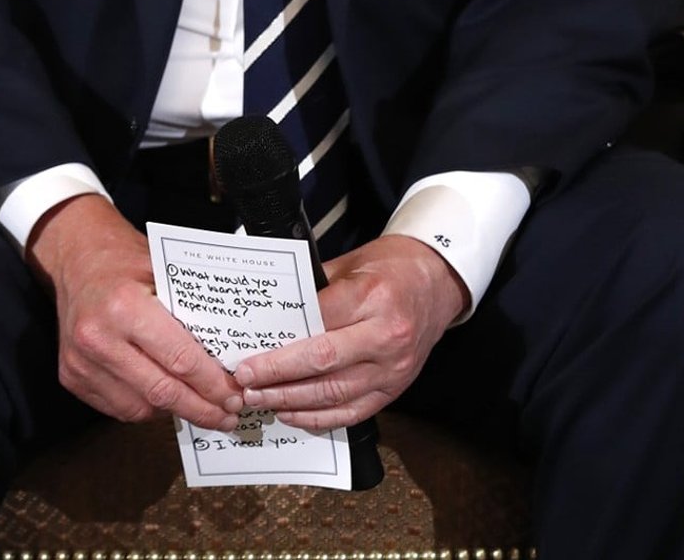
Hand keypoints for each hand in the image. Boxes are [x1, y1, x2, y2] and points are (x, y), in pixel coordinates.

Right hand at [27, 193, 242, 428]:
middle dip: (200, 408)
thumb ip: (190, 310)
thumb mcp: (163, 271)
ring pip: (140, 408)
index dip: (211, 383)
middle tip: (227, 415)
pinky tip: (165, 399)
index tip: (234, 395)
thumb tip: (230, 352)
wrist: (75, 257)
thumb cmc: (123, 260)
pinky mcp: (72, 377)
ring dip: (174, 411)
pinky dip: (146, 408)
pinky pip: (118, 408)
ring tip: (200, 407)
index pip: (179, 358)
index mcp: (125, 305)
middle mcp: (99, 337)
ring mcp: (81, 362)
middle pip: (161, 391)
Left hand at [233, 234, 467, 430]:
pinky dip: (319, 418)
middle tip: (245, 381)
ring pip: (334, 393)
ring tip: (260, 399)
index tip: (250, 353)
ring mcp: (393, 367)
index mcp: (373, 296)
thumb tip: (270, 314)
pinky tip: (292, 413)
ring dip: (291, 400)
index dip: (279, 344)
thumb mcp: (350, 264)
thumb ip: (313, 290)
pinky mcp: (395, 389)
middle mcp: (386, 335)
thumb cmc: (391, 267)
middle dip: (278, 375)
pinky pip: (352, 411)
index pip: (316, 323)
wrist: (437, 282)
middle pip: (322, 362)